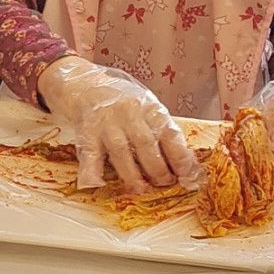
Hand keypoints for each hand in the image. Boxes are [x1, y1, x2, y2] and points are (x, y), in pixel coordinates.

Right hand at [37, 55, 202, 191]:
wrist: (86, 83)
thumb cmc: (124, 100)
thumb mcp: (148, 107)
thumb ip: (161, 129)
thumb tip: (183, 160)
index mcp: (150, 107)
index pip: (170, 133)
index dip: (180, 156)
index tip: (187, 174)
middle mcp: (130, 113)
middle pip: (146, 144)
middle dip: (158, 169)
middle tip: (165, 183)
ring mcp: (107, 124)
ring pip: (121, 152)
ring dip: (133, 176)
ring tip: (142, 189)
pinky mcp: (87, 133)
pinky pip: (90, 156)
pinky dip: (93, 172)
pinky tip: (99, 183)